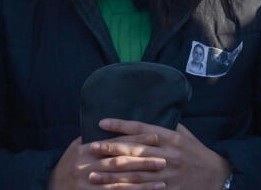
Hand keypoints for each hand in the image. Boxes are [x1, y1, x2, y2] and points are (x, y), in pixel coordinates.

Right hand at [50, 136, 165, 189]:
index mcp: (85, 150)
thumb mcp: (77, 146)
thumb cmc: (70, 162)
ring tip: (162, 182)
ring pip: (119, 183)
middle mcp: (85, 167)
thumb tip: (117, 123)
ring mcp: (87, 183)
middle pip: (120, 163)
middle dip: (143, 162)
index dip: (136, 141)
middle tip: (164, 161)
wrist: (51, 185)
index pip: (116, 143)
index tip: (156, 138)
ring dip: (142, 183)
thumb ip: (95, 137)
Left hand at [78, 121, 230, 189]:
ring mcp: (167, 174)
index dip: (121, 125)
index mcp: (172, 138)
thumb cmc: (197, 153)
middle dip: (111, 149)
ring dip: (110, 173)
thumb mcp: (185, 137)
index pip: (142, 129)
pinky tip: (109, 189)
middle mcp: (168, 155)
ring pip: (133, 173)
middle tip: (91, 147)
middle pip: (134, 151)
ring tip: (92, 172)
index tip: (102, 122)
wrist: (216, 175)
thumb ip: (167, 129)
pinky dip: (123, 189)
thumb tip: (148, 118)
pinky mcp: (167, 189)